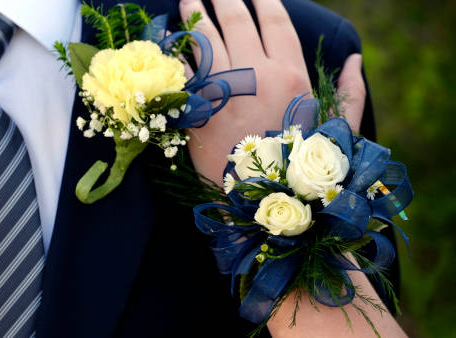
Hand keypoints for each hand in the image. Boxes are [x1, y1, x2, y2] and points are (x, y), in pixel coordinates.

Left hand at [180, 0, 366, 184]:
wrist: (260, 209)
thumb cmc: (302, 172)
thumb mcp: (338, 133)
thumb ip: (351, 94)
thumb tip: (356, 60)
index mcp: (291, 76)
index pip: (275, 22)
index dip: (263, 1)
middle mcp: (256, 76)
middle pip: (235, 19)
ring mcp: (222, 92)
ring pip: (204, 38)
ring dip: (194, 13)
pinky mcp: (195, 111)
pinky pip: (181, 72)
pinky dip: (174, 54)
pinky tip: (170, 39)